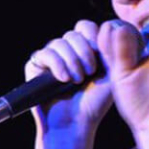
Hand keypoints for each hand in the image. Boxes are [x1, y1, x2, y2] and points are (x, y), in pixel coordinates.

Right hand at [25, 20, 117, 140]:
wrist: (75, 123)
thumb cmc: (95, 102)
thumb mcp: (111, 73)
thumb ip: (113, 49)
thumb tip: (112, 26)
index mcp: (87, 49)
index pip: (87, 27)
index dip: (94, 36)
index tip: (101, 53)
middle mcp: (68, 50)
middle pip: (74, 33)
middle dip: (85, 51)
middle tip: (91, 71)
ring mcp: (52, 57)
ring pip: (60, 42)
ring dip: (72, 61)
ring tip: (78, 80)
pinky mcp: (36, 66)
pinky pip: (45, 54)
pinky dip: (57, 64)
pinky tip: (64, 78)